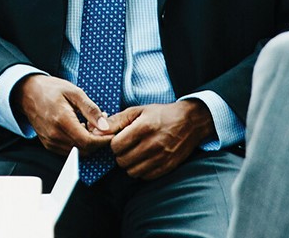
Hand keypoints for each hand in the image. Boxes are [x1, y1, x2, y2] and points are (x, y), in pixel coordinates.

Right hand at [13, 75, 112, 156]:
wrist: (28, 93)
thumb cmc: (52, 89)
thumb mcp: (75, 92)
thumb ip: (91, 110)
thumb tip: (105, 126)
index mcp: (62, 121)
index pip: (88, 142)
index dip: (103, 140)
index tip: (111, 133)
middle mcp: (54, 135)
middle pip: (84, 150)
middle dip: (97, 141)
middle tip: (101, 126)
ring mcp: (50, 142)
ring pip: (78, 152)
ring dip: (88, 143)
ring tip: (90, 126)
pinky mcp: (48, 145)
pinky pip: (69, 151)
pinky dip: (79, 144)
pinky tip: (80, 129)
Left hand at [98, 100, 213, 180]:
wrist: (192, 122)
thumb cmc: (162, 115)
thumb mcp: (139, 111)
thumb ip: (116, 121)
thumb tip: (96, 131)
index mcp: (144, 127)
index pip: (116, 145)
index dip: (114, 143)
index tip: (119, 140)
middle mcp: (153, 144)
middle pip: (122, 160)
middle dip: (121, 155)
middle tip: (127, 147)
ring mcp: (161, 157)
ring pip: (132, 171)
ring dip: (130, 164)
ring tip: (136, 154)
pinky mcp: (168, 166)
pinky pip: (145, 176)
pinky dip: (142, 170)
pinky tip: (145, 160)